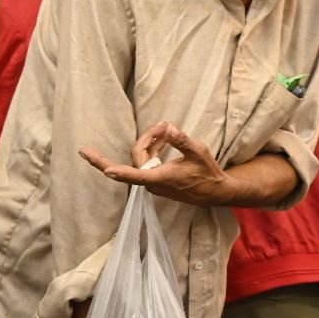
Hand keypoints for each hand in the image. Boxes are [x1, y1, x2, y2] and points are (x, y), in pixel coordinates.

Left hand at [80, 122, 232, 205]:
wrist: (215, 192)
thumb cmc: (207, 173)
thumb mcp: (198, 152)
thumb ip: (181, 140)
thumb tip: (167, 127)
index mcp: (161, 177)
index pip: (133, 175)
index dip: (116, 171)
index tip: (103, 169)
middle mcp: (153, 183)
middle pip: (138, 156)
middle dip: (147, 138)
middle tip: (163, 125)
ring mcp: (153, 183)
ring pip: (142, 159)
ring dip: (151, 143)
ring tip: (165, 129)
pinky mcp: (156, 182)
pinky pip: (147, 163)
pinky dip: (154, 150)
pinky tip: (165, 140)